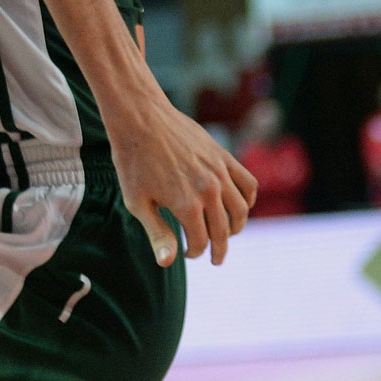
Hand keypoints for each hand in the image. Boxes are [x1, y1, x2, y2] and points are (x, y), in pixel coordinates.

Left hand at [105, 95, 257, 266]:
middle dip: (219, 248)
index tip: (188, 254)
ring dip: (236, 227)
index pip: (201, 241)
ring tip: (227, 234)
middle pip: (224, 230)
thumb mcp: (137, 201)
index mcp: (186, 205)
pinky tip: (238, 206)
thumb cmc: (132, 160)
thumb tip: (168, 262)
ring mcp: (219, 173)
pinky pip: (248, 183)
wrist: (139, 117)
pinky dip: (248, 199)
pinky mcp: (224, 156)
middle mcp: (208, 191)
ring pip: (241, 210)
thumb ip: (157, 232)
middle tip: (215, 258)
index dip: (195, 252)